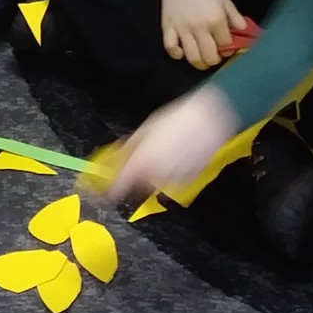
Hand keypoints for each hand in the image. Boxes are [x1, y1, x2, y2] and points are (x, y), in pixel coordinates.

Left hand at [105, 83, 239, 202]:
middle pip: (136, 183)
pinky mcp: (187, 182)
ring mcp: (173, 180)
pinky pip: (170, 181)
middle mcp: (156, 175)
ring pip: (153, 182)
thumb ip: (130, 147)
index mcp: (142, 161)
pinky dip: (168, 173)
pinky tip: (176, 156)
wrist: (208, 122)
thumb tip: (115, 157)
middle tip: (139, 156)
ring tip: (163, 150)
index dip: (109, 190)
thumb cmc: (175, 121)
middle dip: (133, 174)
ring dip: (151, 172)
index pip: (119, 184)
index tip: (104, 191)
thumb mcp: (146, 129)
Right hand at [154, 0, 246, 69]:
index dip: (228, 48)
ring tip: (202, 60)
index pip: (226, 45)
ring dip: (199, 63)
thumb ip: (236, 18)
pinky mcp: (167, 28)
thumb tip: (246, 33)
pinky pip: (170, 48)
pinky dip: (176, 54)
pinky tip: (182, 52)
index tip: (227, 46)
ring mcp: (182, 29)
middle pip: (210, 56)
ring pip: (192, 57)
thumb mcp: (225, 0)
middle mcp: (199, 27)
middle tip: (215, 55)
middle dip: (215, 60)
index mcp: (216, 20)